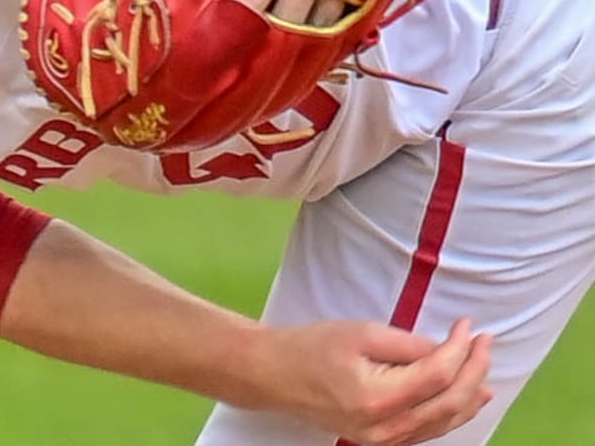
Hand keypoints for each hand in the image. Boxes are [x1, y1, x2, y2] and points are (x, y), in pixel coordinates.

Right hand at [247, 318, 492, 445]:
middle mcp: (385, 427)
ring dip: (469, 395)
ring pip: (443, 422)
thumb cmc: (311, 347)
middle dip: (474, 370)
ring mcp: (383, 440)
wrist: (273, 375)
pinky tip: (464, 400)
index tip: (468, 326)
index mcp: (379, 397)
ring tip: (486, 369)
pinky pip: (427, 430)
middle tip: (486, 341)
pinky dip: (451, 413)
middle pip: (448, 402)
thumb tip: (445, 350)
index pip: (438, 375)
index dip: (460, 349)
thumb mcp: (360, 333)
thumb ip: (406, 344)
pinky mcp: (379, 440)